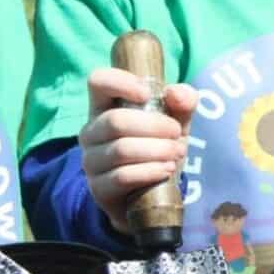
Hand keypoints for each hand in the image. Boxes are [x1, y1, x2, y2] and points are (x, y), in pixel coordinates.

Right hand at [80, 67, 197, 235]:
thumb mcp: (176, 120)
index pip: (98, 81)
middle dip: (155, 126)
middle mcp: (91, 132)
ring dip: (157, 150)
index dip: (120, 82)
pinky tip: (166, 170)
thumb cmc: (160, 145)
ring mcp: (91, 161)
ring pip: (121, 150)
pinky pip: (122, 176)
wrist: (153, 192)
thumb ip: (183, 101)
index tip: (147, 93)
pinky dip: (150, 171)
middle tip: (177, 133)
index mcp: (105, 107)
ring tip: (177, 153)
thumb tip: (176, 93)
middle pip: (115, 121)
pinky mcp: (98, 188)